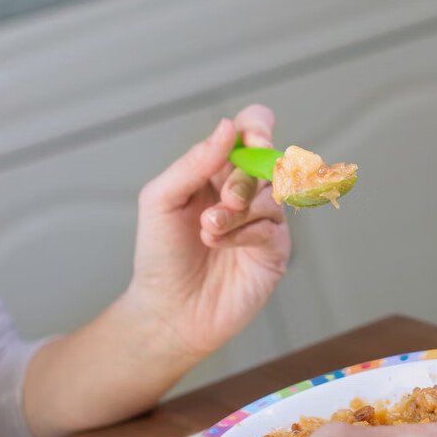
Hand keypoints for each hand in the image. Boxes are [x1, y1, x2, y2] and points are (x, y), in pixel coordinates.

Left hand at [127, 104, 290, 361]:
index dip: (258, 128)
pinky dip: (243, 232)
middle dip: (244, 178)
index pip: (253, 130)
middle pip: (269, 160)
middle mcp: (248, 190)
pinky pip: (272, 227)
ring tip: (208, 229)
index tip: (252, 141)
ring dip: (238, 209)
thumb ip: (195, 161)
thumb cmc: (160, 254)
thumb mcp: (162, 199)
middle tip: (223, 199)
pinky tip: (218, 243)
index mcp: (220, 170)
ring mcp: (265, 219)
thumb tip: (228, 127)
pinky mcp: (276, 249)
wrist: (167, 310)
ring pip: (273, 194)